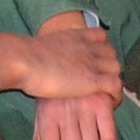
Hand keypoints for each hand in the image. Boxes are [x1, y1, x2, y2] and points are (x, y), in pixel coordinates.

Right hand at [0, 17, 122, 101]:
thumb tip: (39, 59)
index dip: (100, 49)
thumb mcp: (39, 46)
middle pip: (111, 53)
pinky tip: (109, 103)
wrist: (23, 60)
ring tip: (105, 95)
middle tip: (100, 82)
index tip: (95, 61)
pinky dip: (116, 95)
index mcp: (75, 36)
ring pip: (116, 68)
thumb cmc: (23, 56)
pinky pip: (116, 85)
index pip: (100, 36)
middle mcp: (87, 46)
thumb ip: (48, 52)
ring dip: (113, 80)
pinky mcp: (93, 80)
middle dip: (108, 66)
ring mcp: (92, 62)